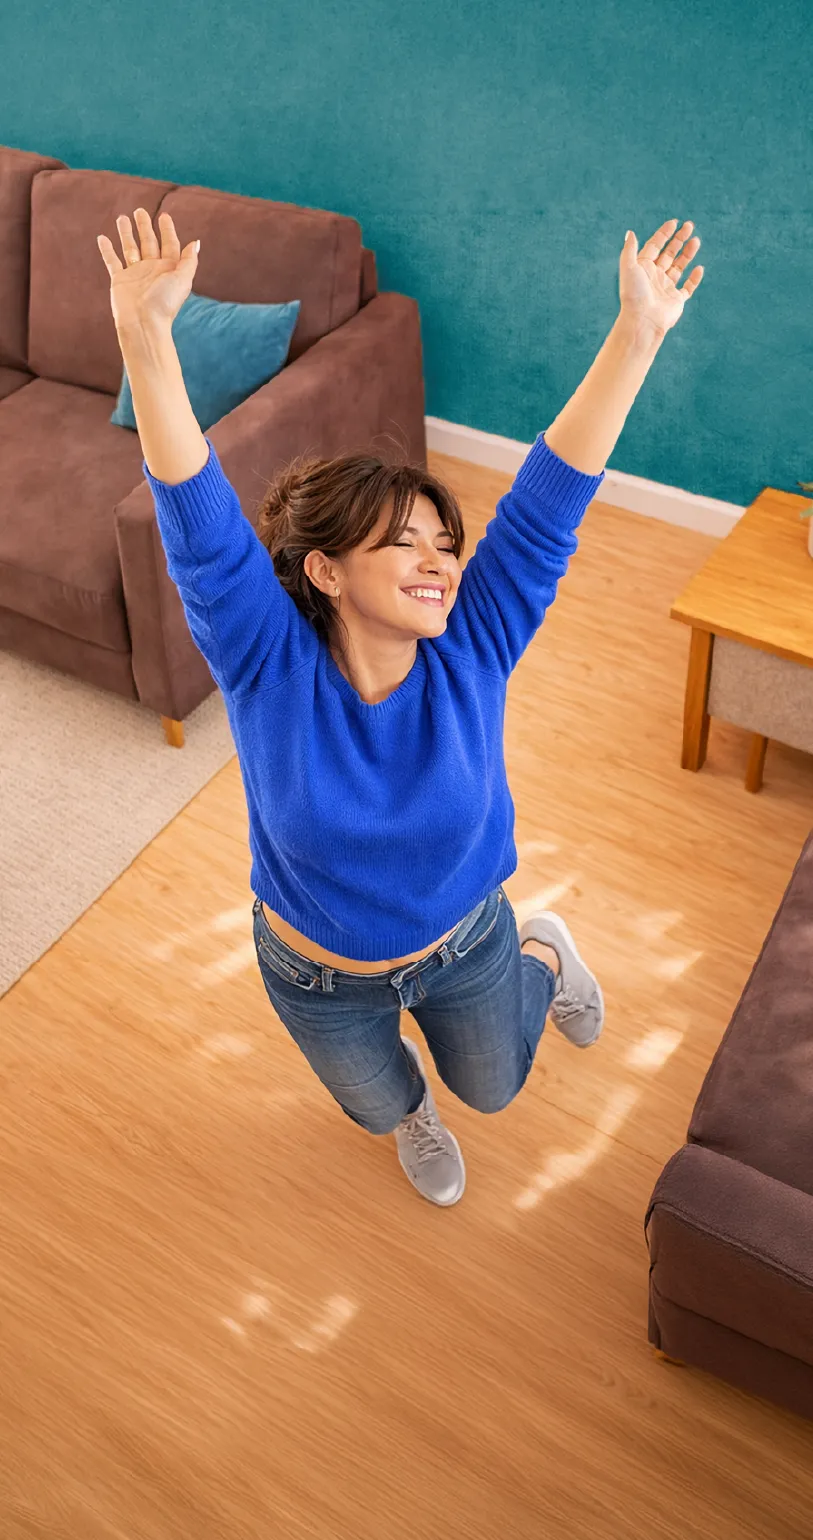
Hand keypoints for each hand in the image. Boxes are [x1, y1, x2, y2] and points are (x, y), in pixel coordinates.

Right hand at [97, 209, 198, 332]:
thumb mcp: (182, 279)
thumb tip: (195, 242)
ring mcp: (135, 274)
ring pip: (130, 248)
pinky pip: (112, 261)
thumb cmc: (164, 303)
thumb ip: (189, 261)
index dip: (167, 230)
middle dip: (144, 226)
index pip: (169, 244)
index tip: (164, 216)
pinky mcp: (119, 280)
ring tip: (122, 218)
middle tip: (140, 210)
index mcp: (168, 269)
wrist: (143, 322)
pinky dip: (107, 250)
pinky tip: (102, 237)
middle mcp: (152, 269)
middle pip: (148, 242)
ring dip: (126, 233)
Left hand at [619, 219, 703, 337]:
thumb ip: (629, 250)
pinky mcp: (676, 300)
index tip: (674, 223)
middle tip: (689, 225)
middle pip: (669, 254)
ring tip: (696, 240)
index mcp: (643, 268)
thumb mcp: (629, 268)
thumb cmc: (634, 294)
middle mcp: (655, 277)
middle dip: (679, 239)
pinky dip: (694, 279)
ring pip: (679, 267)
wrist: (643, 320)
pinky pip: (688, 288)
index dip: (664, 234)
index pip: (655, 246)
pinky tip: (699, 268)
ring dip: (687, 254)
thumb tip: (630, 232)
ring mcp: (666, 288)